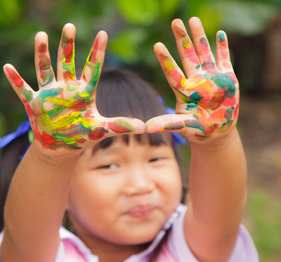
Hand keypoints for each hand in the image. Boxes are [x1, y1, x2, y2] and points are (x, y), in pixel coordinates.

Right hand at [4, 24, 144, 150]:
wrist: (62, 145)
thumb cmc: (82, 135)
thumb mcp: (101, 130)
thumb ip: (121, 126)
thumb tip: (145, 127)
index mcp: (84, 93)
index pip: (92, 69)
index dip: (98, 52)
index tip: (104, 33)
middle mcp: (66, 88)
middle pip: (67, 63)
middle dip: (68, 46)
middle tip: (70, 27)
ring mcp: (49, 94)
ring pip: (45, 70)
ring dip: (42, 54)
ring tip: (41, 35)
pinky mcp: (34, 103)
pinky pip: (23, 89)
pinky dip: (16, 80)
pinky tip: (7, 67)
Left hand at [146, 17, 238, 141]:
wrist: (217, 131)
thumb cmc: (198, 130)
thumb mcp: (183, 126)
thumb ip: (168, 124)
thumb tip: (146, 128)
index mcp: (184, 91)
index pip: (172, 72)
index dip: (166, 60)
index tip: (156, 45)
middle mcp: (196, 80)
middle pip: (187, 56)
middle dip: (182, 39)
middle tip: (175, 22)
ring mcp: (211, 77)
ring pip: (204, 53)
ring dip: (199, 37)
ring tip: (193, 19)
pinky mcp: (227, 78)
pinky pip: (224, 59)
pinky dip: (223, 47)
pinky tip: (219, 34)